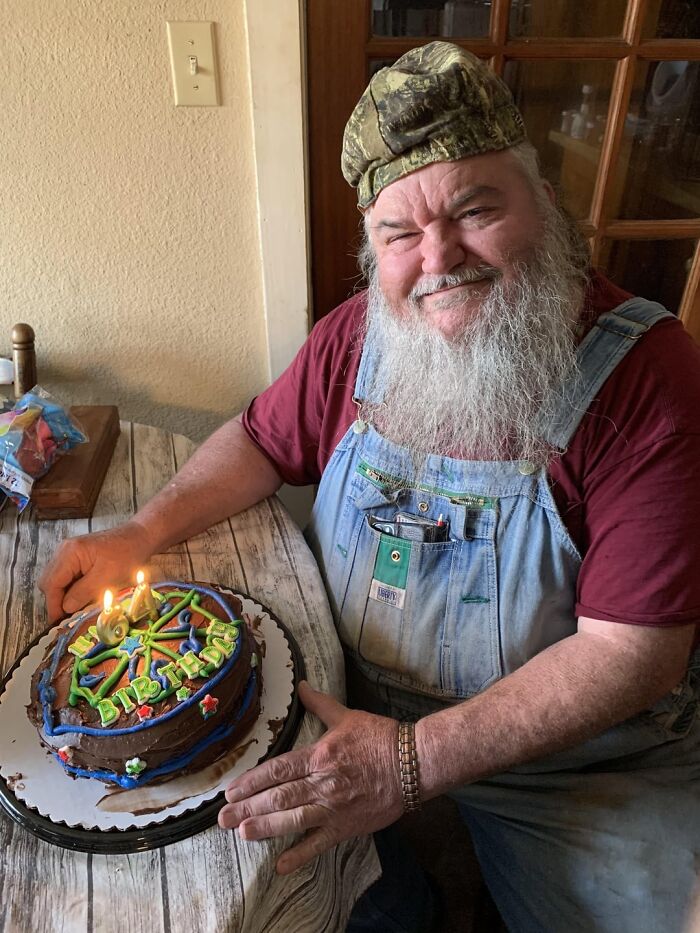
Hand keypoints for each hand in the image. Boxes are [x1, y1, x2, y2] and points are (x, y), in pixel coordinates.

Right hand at [38, 520, 155, 621]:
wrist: (140, 537)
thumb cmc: (127, 554)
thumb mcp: (107, 577)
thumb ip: (83, 592)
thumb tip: (65, 608)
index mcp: (70, 552)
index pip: (51, 584)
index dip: (53, 606)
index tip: (60, 624)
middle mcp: (65, 551)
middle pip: (49, 582)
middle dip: (57, 601)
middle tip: (69, 618)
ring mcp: (70, 553)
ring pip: (57, 581)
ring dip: (65, 596)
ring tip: (78, 609)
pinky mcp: (77, 558)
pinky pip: (67, 577)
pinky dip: (72, 589)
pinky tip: (84, 597)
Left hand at [218, 681, 403, 873]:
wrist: (412, 763)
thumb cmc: (379, 738)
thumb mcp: (347, 716)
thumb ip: (319, 704)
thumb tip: (301, 685)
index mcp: (320, 755)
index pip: (278, 769)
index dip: (252, 782)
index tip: (231, 791)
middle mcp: (323, 782)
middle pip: (280, 796)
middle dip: (249, 807)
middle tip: (223, 818)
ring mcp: (334, 807)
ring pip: (294, 819)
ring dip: (266, 827)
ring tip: (242, 833)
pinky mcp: (347, 826)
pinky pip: (320, 843)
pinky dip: (300, 855)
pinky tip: (281, 865)